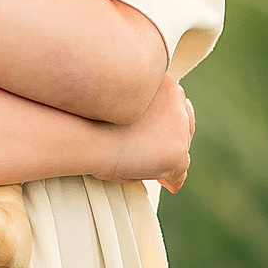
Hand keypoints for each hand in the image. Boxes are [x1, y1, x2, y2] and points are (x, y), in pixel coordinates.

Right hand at [98, 74, 193, 189]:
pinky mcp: (177, 154)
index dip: (168, 120)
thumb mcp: (119, 100)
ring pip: (181, 150)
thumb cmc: (89, 114)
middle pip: (184, 126)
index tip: (159, 131)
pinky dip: (171, 179)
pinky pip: (178, 174)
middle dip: (173, 139)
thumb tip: (141, 124)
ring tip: (155, 170)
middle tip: (159, 152)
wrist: (84, 130)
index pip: (176, 103)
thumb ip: (137, 106)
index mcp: (162, 83)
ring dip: (169, 159)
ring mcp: (179, 129)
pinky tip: (164, 183)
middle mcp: (176, 102)